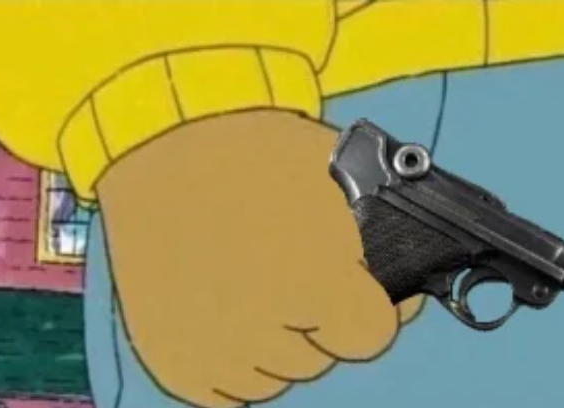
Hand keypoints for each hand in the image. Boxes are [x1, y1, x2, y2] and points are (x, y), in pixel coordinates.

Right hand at [96, 110, 424, 407]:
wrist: (157, 147)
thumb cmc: (250, 154)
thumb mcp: (333, 177)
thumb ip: (377, 242)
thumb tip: (406, 293)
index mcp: (310, 276)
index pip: (371, 335)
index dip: (365, 307)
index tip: (349, 288)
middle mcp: (262, 326)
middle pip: (320, 357)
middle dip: (315, 321)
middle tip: (288, 272)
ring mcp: (215, 350)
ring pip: (275, 377)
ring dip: (273, 342)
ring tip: (248, 285)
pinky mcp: (178, 364)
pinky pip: (229, 389)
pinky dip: (232, 359)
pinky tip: (222, 309)